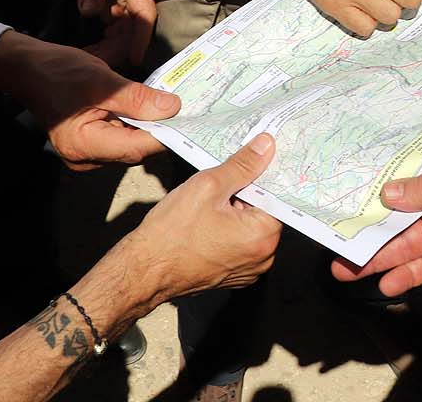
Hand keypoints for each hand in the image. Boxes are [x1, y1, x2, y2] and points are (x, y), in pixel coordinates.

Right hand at [0, 30, 176, 167]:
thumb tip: (172, 108)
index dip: (165, 135)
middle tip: (187, 110)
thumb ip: (137, 98)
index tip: (190, 121)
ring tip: (171, 106)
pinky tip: (148, 108)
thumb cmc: (59, 72)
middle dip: (160, 130)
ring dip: (149, 126)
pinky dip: (135, 124)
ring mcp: (86, 154)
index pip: (136, 148)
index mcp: (85, 146)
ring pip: (130, 144)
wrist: (28, 69)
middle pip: (135, 150)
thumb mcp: (102, 81)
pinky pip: (120, 137)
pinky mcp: (89, 144)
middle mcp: (85, 158)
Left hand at [66, 0, 157, 67]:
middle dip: (119, 50)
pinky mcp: (113, 5)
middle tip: (96, 67)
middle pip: (134, 29)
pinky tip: (90, 51)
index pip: (143, 13)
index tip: (134, 59)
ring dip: (110, 48)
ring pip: (124, 32)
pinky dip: (104, 42)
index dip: (141, 37)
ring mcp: (123, 0)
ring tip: (89, 62)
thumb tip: (90, 12)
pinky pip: (114, 28)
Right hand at [121, 134, 283, 303]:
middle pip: (264, 212)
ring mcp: (249, 271)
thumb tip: (266, 145)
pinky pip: (240, 245)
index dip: (261, 175)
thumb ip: (242, 165)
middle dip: (246, 195)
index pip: (276, 195)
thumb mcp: (208, 185)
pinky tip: (207, 223)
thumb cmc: (172, 232)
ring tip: (210, 206)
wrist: (145, 270)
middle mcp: (263, 258)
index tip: (250, 162)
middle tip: (220, 184)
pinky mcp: (233, 276)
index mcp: (263, 237)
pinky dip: (229, 231)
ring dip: (236, 212)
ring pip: (251, 228)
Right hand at [329, 140, 421, 296]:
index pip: (399, 177)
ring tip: (350, 271)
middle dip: (368, 231)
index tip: (340, 203)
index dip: (370, 190)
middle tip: (337, 248)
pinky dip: (407, 274)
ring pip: (407, 244)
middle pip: (396, 216)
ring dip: (380, 257)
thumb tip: (388, 192)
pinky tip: (387, 284)